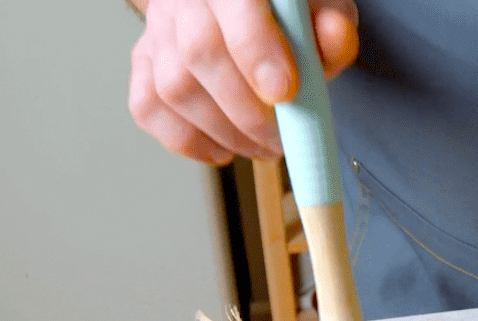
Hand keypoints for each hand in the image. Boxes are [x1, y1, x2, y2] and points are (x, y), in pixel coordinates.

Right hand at [128, 0, 358, 164]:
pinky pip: (147, 108)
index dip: (257, 53)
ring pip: (172, 89)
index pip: (234, 6)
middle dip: (246, 111)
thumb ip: (331, 27)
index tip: (285, 93)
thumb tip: (334, 40)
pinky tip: (222, 149)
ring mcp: (158, 30)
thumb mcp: (322, 11)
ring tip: (263, 148)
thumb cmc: (288, 15)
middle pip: (198, 53)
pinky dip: (187, 140)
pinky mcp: (143, 62)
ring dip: (224, 133)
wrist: (251, 11)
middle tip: (281, 139)